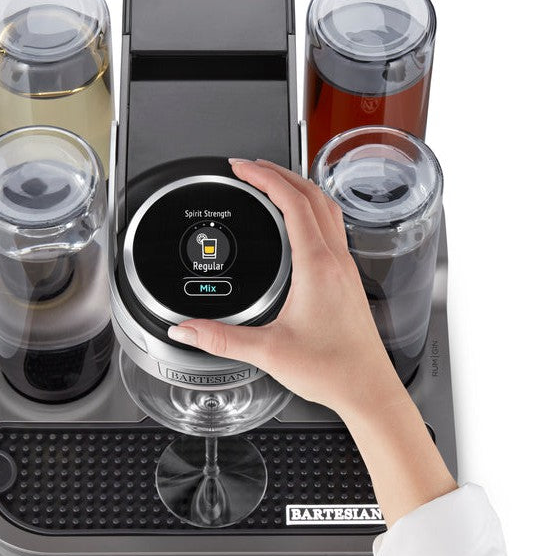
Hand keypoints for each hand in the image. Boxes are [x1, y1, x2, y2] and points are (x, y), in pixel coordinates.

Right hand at [168, 158, 456, 524]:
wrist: (368, 388)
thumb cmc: (334, 369)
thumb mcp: (268, 352)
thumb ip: (221, 339)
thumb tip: (186, 328)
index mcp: (317, 266)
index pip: (292, 201)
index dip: (264, 176)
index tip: (242, 167)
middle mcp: (336, 260)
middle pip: (313, 194)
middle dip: (280, 173)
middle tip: (251, 168)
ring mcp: (346, 268)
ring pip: (327, 208)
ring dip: (300, 188)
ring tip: (273, 185)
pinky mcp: (348, 280)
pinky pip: (333, 228)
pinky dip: (312, 211)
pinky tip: (299, 225)